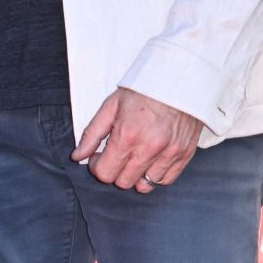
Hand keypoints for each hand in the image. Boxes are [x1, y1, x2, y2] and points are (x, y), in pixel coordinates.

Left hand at [73, 88, 203, 193]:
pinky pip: (166, 180)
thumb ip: (92, 134)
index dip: (97, 166)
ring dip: (135, 176)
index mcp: (128, 136)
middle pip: (123, 182)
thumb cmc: (145, 90)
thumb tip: (77, 156)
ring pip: (145, 186)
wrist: (181, 76)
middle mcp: (150, 148)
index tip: (99, 156)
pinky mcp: (185, 153)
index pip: (105, 173)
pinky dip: (156, 174)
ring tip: (134, 159)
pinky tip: (151, 160)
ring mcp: (170, 152)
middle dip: (115, 171)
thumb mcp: (111, 106)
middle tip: (117, 156)